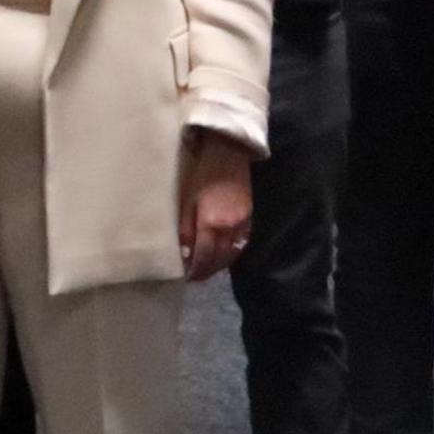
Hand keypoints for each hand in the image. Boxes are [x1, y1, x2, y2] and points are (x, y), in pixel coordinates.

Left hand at [179, 131, 255, 281]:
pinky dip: (232, 254)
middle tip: (196, 277)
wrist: (228, 155)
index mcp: (211, 224)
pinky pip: (242, 244)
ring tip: (208, 270)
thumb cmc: (201, 175)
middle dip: (207, 271)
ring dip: (220, 265)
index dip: (196, 271)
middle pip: (219, 259)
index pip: (204, 258)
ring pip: (232, 254)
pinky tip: (224, 255)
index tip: (188, 278)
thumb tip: (183, 254)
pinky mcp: (250, 218)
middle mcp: (229, 228)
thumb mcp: (186, 201)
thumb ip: (185, 230)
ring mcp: (243, 224)